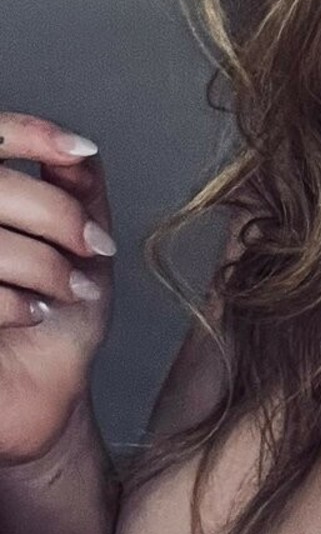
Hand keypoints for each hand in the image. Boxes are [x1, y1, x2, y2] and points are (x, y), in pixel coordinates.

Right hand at [0, 111, 114, 465]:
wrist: (45, 398)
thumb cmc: (62, 318)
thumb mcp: (82, 248)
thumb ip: (78, 193)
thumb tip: (77, 148)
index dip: (30, 135)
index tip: (78, 150)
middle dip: (56, 215)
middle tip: (94, 247)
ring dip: (44, 264)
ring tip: (72, 290)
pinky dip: (14, 301)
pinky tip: (35, 316)